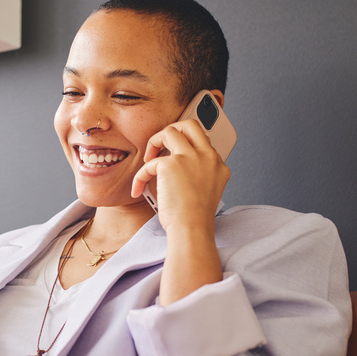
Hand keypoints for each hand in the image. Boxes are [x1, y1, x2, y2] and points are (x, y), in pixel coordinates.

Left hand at [132, 118, 229, 303]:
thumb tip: (176, 173)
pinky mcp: (171, 164)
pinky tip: (138, 190)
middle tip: (161, 144)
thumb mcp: (205, 194)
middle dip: (173, 129)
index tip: (177, 156)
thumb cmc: (194, 220)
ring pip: (169, 131)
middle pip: (191, 125)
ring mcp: (190, 157)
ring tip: (148, 160)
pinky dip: (140, 177)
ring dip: (154, 142)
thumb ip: (197, 177)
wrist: (192, 230)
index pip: (204, 143)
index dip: (187, 147)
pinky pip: (149, 163)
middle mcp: (208, 157)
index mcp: (218, 166)